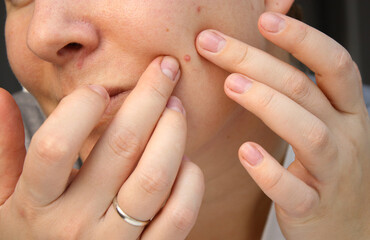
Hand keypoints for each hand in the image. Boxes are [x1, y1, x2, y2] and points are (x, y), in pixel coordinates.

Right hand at [0, 56, 203, 239]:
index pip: (55, 146)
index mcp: (36, 205)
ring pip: (155, 176)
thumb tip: (0, 96)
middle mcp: (75, 224)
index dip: (80, 108)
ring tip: (176, 108)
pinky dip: (189, 179)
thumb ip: (3, 149)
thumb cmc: (33, 236)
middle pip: (121, 147)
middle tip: (164, 70)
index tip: (99, 89)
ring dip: (173, 132)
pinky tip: (184, 161)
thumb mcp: (4, 198)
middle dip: (149, 96)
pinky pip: (179, 214)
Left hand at [196, 12, 369, 238]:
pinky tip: (244, 153)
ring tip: (230, 85)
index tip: (263, 19)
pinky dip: (270, 171)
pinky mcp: (314, 207)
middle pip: (304, 90)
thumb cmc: (327, 165)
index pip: (334, 63)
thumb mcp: (324, 121)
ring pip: (308, 133)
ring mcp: (333, 174)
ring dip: (267, 105)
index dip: (302, 38)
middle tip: (212, 45)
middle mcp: (347, 136)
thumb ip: (300, 88)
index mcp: (348, 110)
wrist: (352, 226)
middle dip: (257, 62)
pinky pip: (295, 190)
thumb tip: (271, 37)